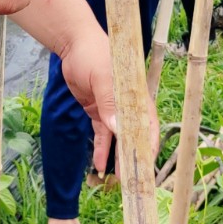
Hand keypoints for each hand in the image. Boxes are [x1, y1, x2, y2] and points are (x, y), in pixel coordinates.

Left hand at [57, 30, 159, 174]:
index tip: (147, 165)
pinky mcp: (98, 111)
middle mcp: (128, 105)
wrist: (74, 44)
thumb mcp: (101, 76)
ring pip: (118, 138)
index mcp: (136, 95)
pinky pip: (101, 134)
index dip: (149, 145)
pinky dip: (100, 149)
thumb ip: (109, 102)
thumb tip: (118, 129)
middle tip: (131, 179)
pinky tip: (98, 164)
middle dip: (133, 157)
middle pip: (134, 135)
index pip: (148, 124)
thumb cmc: (93, 53)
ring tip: (117, 179)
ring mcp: (112, 109)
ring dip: (118, 157)